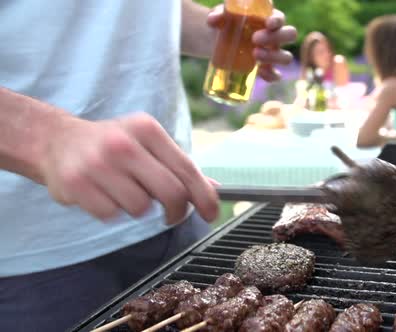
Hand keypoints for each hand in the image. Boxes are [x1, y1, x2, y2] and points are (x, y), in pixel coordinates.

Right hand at [40, 113, 218, 223]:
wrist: (56, 140)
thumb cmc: (113, 144)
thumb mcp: (147, 143)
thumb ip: (178, 165)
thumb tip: (213, 188)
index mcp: (147, 129)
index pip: (187, 169)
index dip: (204, 196)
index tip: (211, 213)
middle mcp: (124, 144)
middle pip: (170, 192)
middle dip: (177, 211)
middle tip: (172, 215)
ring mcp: (98, 164)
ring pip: (141, 208)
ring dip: (139, 208)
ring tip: (125, 191)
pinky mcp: (76, 184)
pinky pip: (112, 215)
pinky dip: (113, 211)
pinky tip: (104, 194)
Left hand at [207, 6, 296, 81]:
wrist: (219, 41)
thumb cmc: (225, 23)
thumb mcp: (220, 16)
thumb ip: (217, 15)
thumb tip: (213, 20)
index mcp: (268, 18)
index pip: (280, 18)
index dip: (277, 20)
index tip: (268, 23)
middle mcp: (276, 36)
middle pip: (289, 34)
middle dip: (275, 37)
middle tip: (255, 39)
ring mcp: (273, 53)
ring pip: (286, 57)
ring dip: (274, 57)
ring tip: (255, 55)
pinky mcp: (266, 68)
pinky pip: (276, 74)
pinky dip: (272, 76)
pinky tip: (261, 73)